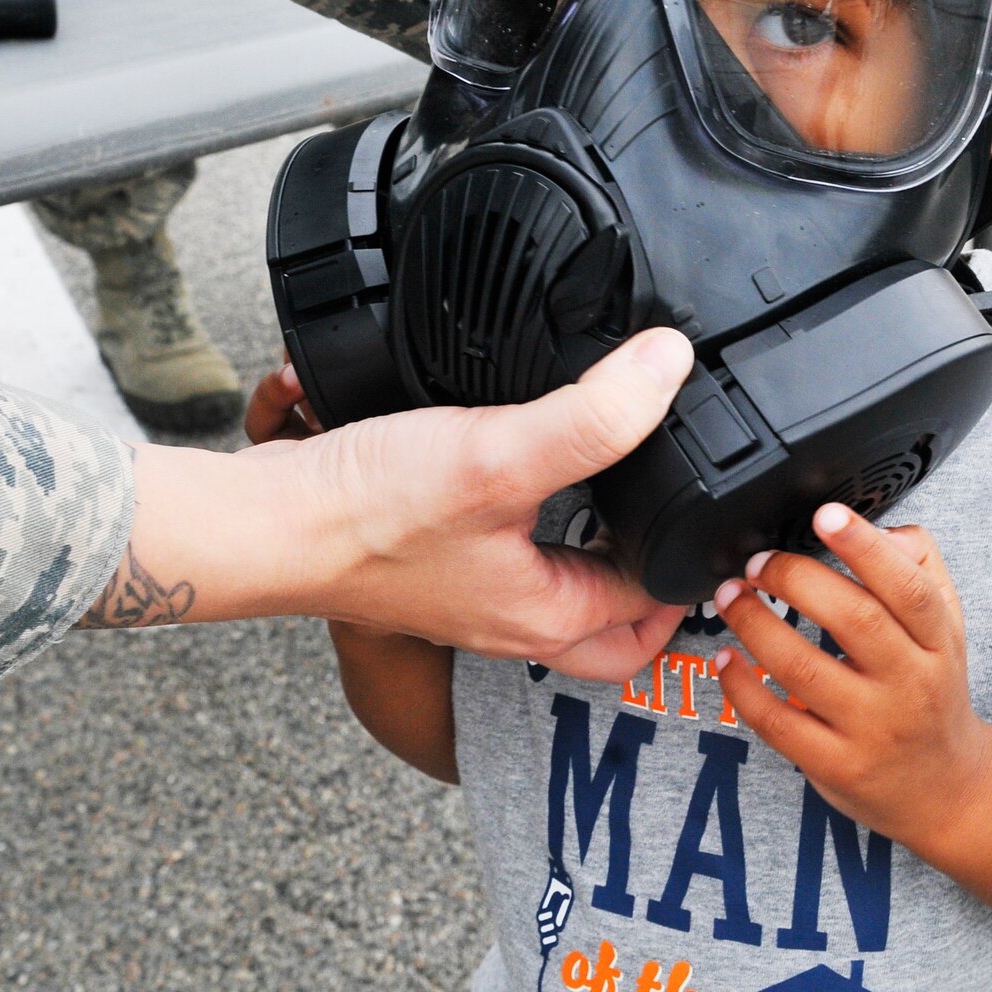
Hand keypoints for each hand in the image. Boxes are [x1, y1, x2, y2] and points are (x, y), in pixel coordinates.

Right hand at [259, 329, 692, 678]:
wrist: (263, 523)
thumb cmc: (369, 515)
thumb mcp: (500, 455)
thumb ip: (593, 416)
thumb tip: (669, 365)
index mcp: (549, 615)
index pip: (659, 602)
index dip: (698, 553)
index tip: (727, 506)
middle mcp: (512, 616)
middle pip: (613, 625)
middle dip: (658, 588)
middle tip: (686, 528)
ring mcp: (469, 592)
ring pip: (560, 586)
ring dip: (599, 550)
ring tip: (630, 488)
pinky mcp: (431, 559)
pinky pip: (507, 554)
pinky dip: (536, 522)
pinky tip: (531, 463)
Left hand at [712, 504, 989, 855]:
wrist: (945, 789)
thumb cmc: (933, 691)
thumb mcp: (946, 630)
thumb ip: (920, 569)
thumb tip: (881, 528)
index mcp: (938, 643)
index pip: (909, 588)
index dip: (866, 547)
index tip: (825, 514)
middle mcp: (911, 685)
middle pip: (855, 620)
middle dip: (794, 579)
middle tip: (757, 562)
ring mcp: (872, 730)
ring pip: (804, 668)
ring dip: (755, 624)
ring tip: (730, 597)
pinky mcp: (836, 765)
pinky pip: (777, 722)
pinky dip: (742, 687)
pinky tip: (726, 658)